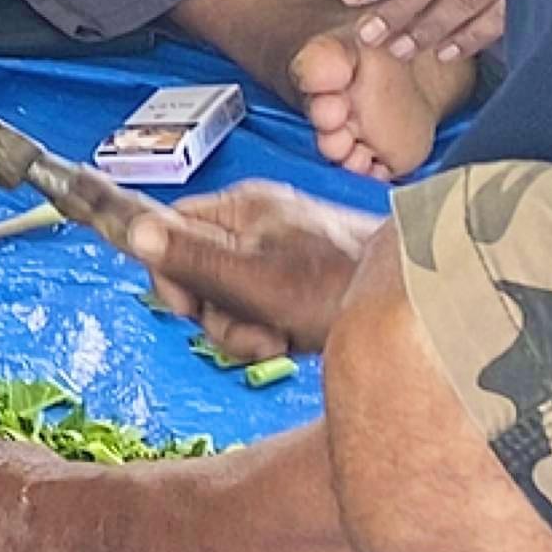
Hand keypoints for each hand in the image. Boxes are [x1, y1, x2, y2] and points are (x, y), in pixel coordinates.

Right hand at [117, 182, 383, 362]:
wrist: (419, 306)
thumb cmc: (342, 285)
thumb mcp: (258, 279)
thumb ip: (194, 258)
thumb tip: (133, 231)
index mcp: (241, 209)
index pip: (170, 228)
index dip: (170, 272)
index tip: (188, 306)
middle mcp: (255, 228)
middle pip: (196, 273)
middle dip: (216, 315)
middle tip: (251, 332)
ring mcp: (276, 259)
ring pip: (225, 303)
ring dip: (243, 333)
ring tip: (279, 341)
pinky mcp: (295, 288)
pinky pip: (256, 314)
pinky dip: (268, 335)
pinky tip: (293, 343)